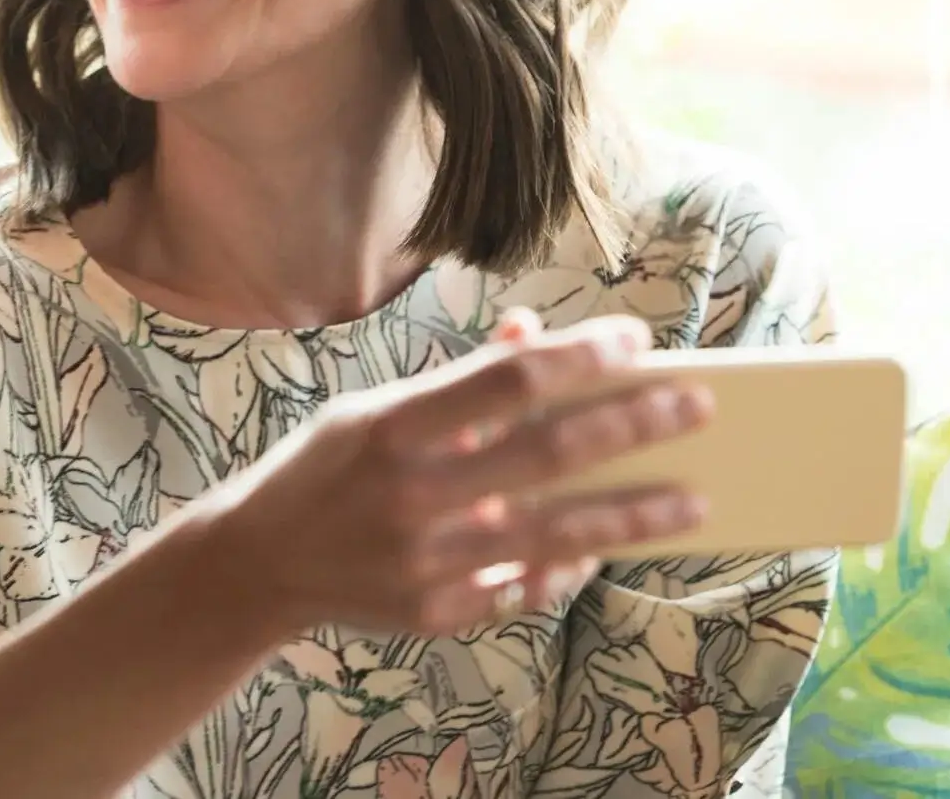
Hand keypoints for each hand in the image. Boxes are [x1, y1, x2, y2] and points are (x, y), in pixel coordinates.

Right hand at [213, 311, 708, 636]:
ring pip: (557, 533)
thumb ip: (457, 382)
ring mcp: (425, 560)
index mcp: (392, 427)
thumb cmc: (324, 470)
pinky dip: (570, 567)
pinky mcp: (435, 613)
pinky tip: (607, 548)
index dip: (578, 358)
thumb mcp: (372, 410)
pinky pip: (526, 588)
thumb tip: (534, 335)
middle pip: (547, 454)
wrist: (254, 563)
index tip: (636, 341)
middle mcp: (411, 493)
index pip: (507, 382)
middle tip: (695, 407)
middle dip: (632, 425)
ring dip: (634, 513)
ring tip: (694, 497)